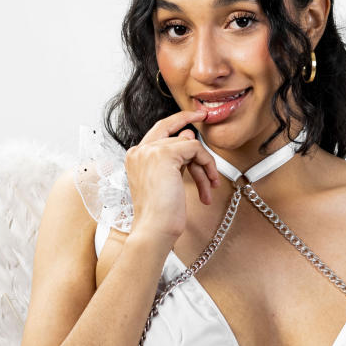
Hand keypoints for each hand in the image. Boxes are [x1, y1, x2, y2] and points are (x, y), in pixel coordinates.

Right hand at [124, 109, 222, 242]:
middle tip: (205, 116)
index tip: (193, 116)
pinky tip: (208, 184)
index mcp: (136, 158)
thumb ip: (174, 158)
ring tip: (210, 186)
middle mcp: (140, 151)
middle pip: (172, 129)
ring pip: (188, 144)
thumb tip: (187, 135)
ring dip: (204, 165)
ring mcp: (150, 151)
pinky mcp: (164, 154)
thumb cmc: (159, 216)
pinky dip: (206, 165)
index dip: (176, 121)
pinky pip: (195, 149)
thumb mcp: (167, 182)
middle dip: (189, 121)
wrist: (154, 230)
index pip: (158, 131)